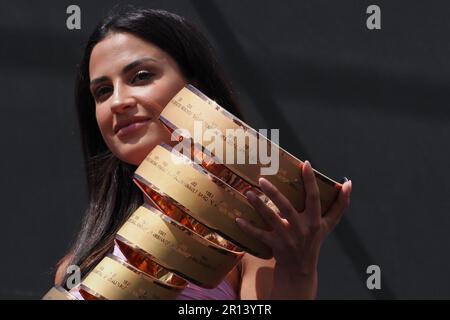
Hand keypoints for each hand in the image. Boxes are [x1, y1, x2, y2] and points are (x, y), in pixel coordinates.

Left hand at [236, 160, 351, 298]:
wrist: (301, 270)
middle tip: (262, 179)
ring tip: (248, 193)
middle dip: (274, 193)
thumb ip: (340, 205)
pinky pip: (260, 235)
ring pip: (271, 219)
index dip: (310, 181)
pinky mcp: (276, 246)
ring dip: (259, 206)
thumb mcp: (329, 225)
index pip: (314, 197)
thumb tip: (349, 183)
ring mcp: (288, 238)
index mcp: (315, 220)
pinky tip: (238, 219)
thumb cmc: (314, 241)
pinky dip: (249, 228)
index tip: (305, 163)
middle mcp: (302, 228)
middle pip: (287, 207)